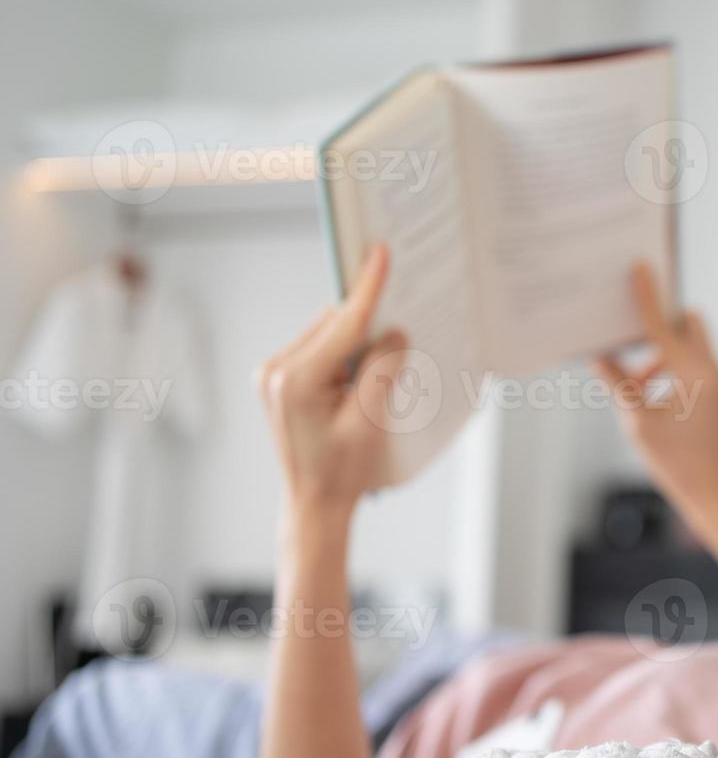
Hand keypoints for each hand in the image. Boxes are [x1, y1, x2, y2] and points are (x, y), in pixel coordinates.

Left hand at [256, 244, 406, 515]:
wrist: (314, 505)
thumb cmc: (342, 472)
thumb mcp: (370, 422)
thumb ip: (382, 370)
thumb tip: (393, 334)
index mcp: (296, 380)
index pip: (343, 323)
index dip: (368, 288)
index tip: (379, 252)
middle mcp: (276, 370)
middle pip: (335, 325)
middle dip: (369, 323)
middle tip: (404, 320)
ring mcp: (274, 375)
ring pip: (328, 335)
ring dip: (357, 341)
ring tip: (383, 363)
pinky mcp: (280, 381)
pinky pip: (320, 350)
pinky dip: (345, 354)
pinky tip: (363, 374)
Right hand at [595, 263, 717, 535]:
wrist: (714, 495)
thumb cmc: (675, 463)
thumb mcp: (637, 422)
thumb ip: (618, 385)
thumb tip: (599, 357)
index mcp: (695, 375)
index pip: (664, 327)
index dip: (648, 297)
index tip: (642, 268)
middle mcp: (714, 373)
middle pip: (690, 326)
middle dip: (663, 325)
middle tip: (634, 336)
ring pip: (692, 350)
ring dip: (663, 357)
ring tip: (636, 385)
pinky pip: (698, 370)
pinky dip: (675, 374)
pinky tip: (654, 399)